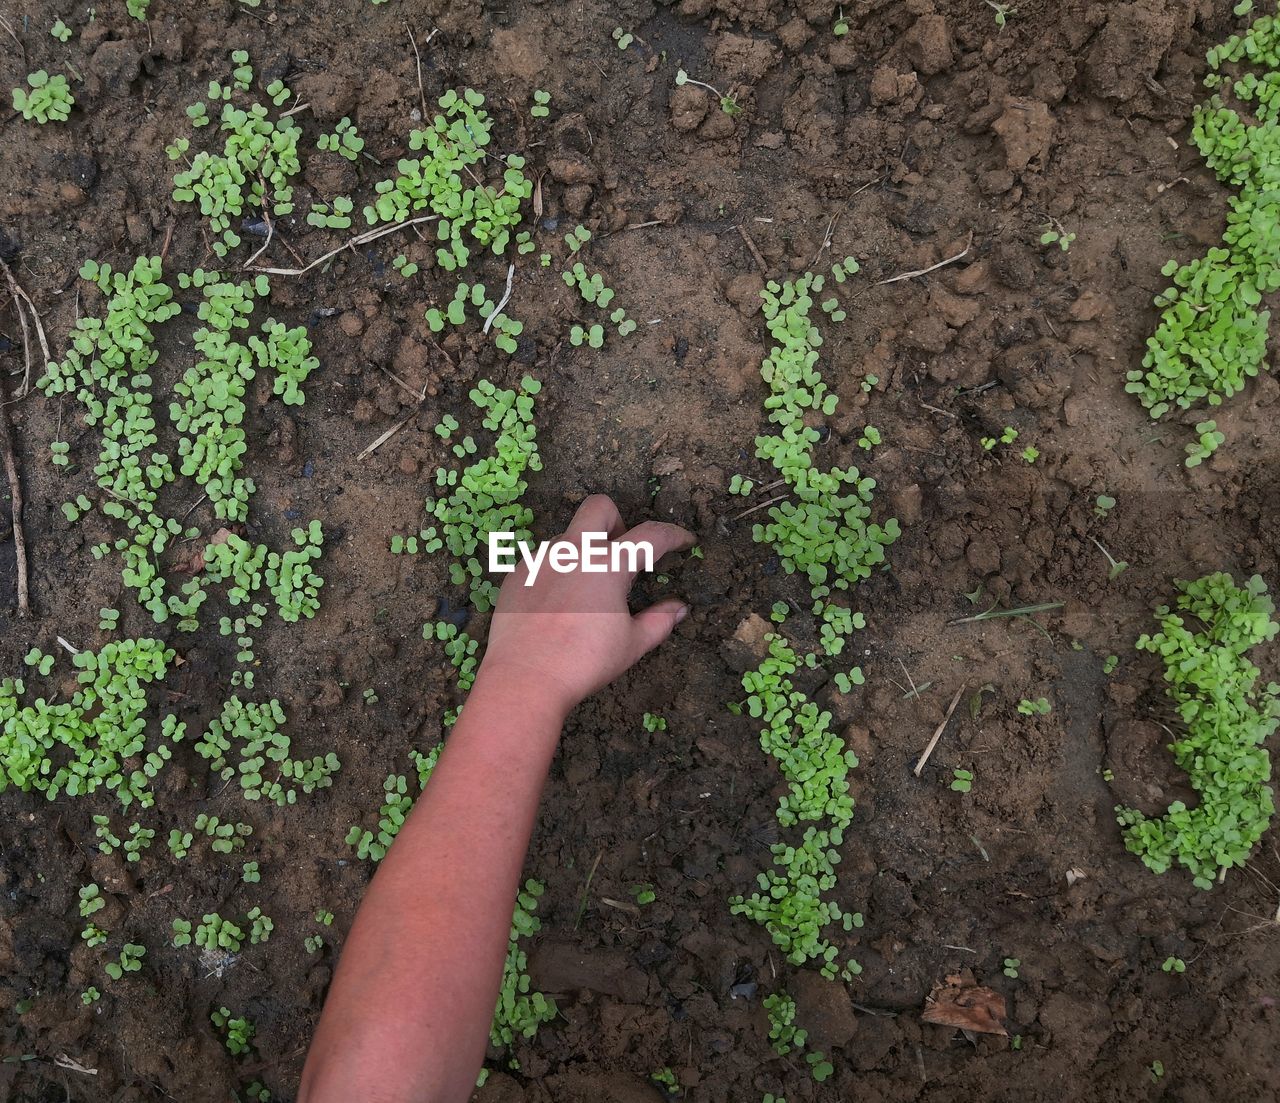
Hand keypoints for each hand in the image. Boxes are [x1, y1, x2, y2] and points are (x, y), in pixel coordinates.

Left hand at [479, 495, 694, 714]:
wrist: (524, 677)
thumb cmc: (583, 662)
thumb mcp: (631, 644)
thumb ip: (659, 621)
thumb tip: (679, 608)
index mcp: (607, 565)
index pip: (651, 536)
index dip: (675, 535)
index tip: (685, 541)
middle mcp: (572, 551)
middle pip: (599, 508)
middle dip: (617, 520)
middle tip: (621, 554)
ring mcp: (540, 559)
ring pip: (567, 536)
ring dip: (584, 552)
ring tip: (585, 593)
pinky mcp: (517, 574)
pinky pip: (542, 560)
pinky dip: (557, 573)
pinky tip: (556, 607)